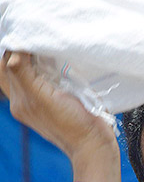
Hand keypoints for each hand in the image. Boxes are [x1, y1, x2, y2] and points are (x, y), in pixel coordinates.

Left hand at [0, 51, 117, 164]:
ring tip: (46, 49)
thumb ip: (22, 74)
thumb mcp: (41, 98)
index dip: (12, 49)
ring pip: (33, 69)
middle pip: (15, 67)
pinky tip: (59, 62)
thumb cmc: (71, 126)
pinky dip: (51, 65)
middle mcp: (27, 100)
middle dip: (22, 52)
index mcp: (18, 101)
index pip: (5, 66)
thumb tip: (14, 50)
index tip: (26, 37)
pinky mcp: (62, 99)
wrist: (95, 144)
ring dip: (38, 57)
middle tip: (35, 40)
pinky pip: (50, 76)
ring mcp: (45, 99)